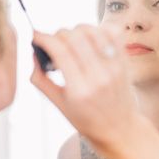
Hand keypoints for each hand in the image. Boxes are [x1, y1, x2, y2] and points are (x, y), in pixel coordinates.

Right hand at [30, 24, 144, 153]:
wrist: (119, 130)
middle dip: (58, 34)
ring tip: (72, 41)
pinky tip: (90, 40)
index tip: (36, 36)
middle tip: (54, 43)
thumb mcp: (58, 104)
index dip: (43, 37)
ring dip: (77, 30)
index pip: (59, 51)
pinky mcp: (124, 61)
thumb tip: (34, 53)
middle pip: (74, 36)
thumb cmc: (88, 120)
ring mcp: (114, 67)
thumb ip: (41, 79)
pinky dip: (98, 29)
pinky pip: (112, 32)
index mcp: (79, 90)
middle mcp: (99, 76)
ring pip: (92, 30)